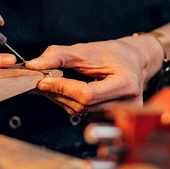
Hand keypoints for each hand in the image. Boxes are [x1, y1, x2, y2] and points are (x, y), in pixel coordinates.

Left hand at [25, 37, 162, 114]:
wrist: (134, 62)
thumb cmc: (115, 54)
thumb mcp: (89, 50)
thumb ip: (61, 56)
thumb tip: (35, 64)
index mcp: (126, 84)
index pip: (88, 94)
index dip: (63, 88)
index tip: (43, 80)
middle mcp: (127, 104)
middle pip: (82, 106)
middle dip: (57, 93)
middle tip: (38, 81)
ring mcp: (119, 115)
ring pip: (80, 112)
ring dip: (60, 99)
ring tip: (48, 84)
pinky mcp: (109, 119)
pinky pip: (83, 114)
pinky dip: (68, 102)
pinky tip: (61, 91)